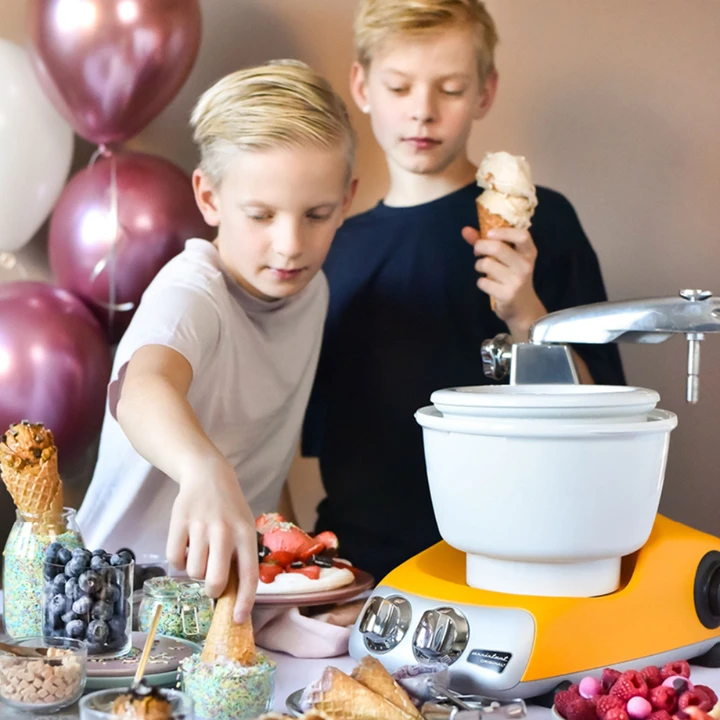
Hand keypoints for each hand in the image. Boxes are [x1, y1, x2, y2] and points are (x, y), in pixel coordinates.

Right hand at [166, 456, 257, 622]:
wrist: (208, 474)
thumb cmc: (229, 508)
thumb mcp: (244, 527)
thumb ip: (240, 556)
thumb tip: (233, 597)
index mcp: (246, 534)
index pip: (248, 575)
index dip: (244, 601)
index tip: (237, 620)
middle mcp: (225, 530)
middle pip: (215, 580)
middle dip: (212, 590)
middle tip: (211, 585)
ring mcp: (201, 526)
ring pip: (193, 572)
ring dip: (195, 571)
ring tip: (200, 554)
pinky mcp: (179, 522)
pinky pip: (174, 559)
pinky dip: (178, 561)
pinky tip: (186, 547)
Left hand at [462, 225, 546, 340]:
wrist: (523, 307)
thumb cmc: (512, 277)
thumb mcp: (506, 259)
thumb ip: (487, 242)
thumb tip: (465, 230)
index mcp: (529, 253)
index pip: (522, 235)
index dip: (504, 232)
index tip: (489, 234)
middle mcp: (525, 265)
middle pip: (497, 248)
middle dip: (480, 247)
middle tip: (477, 251)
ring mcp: (517, 281)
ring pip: (487, 264)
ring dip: (479, 265)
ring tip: (483, 269)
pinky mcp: (507, 295)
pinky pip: (484, 282)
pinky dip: (481, 282)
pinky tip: (487, 284)